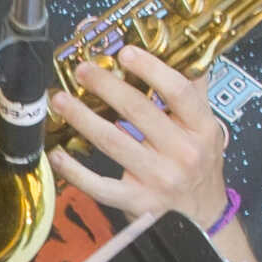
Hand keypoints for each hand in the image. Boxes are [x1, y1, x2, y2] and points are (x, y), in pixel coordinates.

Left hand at [46, 48, 229, 227]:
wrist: (203, 215)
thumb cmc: (200, 162)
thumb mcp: (205, 126)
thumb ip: (191, 89)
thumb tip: (173, 46)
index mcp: (201, 128)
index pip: (178, 91)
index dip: (151, 69)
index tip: (125, 53)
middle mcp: (183, 153)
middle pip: (139, 112)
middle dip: (106, 86)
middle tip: (82, 70)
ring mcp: (159, 179)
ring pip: (113, 142)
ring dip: (82, 118)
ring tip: (61, 100)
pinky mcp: (138, 202)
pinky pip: (100, 185)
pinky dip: (75, 171)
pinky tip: (57, 154)